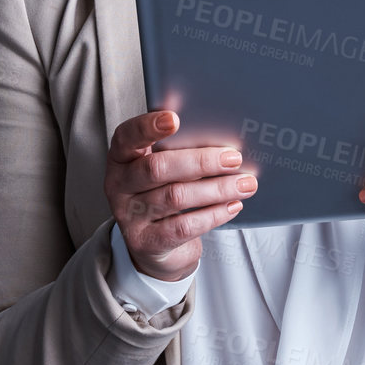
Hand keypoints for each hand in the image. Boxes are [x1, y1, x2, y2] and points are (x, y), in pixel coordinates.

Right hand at [105, 110, 252, 280]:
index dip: (147, 127)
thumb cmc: (163, 194)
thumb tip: (222, 136)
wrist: (154, 246)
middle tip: (234, 158)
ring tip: (245, 184)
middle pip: (157, 168)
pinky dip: (213, 214)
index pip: (127, 137)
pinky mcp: (146, 242)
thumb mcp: (164, 170)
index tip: (175, 118)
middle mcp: (118, 186)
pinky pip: (183, 226)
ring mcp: (129, 216)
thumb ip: (179, 150)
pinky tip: (233, 205)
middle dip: (201, 161)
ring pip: (175, 197)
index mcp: (121, 158)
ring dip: (216, 189)